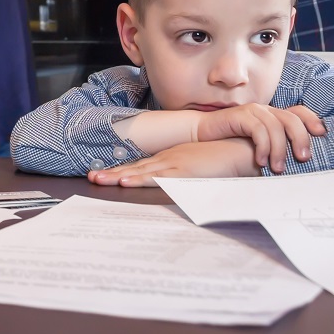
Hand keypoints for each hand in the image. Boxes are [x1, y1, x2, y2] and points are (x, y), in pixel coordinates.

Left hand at [88, 139, 257, 186]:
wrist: (242, 150)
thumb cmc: (224, 159)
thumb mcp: (201, 167)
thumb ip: (189, 175)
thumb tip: (180, 184)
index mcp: (172, 158)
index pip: (142, 166)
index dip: (123, 170)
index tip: (106, 175)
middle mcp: (169, 159)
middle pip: (135, 167)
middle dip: (112, 173)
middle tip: (91, 176)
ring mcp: (174, 164)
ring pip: (140, 171)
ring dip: (118, 176)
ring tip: (98, 179)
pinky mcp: (183, 172)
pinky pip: (157, 177)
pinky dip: (140, 179)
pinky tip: (126, 182)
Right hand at [196, 104, 325, 173]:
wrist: (203, 133)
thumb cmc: (231, 142)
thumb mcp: (258, 145)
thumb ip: (274, 149)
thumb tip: (297, 167)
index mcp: (273, 115)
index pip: (299, 112)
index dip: (313, 120)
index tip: (323, 135)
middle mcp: (266, 110)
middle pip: (293, 119)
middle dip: (301, 139)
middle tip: (303, 159)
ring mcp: (253, 111)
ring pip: (277, 127)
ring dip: (280, 149)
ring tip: (277, 168)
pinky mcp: (240, 115)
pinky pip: (258, 129)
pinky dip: (263, 146)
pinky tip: (260, 161)